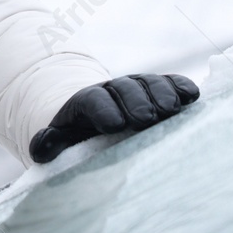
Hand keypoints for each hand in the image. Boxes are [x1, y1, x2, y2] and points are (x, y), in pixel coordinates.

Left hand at [29, 73, 198, 164]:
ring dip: (162, 93)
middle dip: (136, 102)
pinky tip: (193, 96)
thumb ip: (49, 143)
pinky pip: (171, 82)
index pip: (93, 100)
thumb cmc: (78, 135)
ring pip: (149, 83)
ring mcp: (136, 86)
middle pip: (124, 88)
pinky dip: (181, 86)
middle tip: (148, 118)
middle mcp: (112, 89)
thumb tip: (39, 150)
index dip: (103, 109)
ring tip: (173, 109)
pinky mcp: (158, 89)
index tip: (115, 125)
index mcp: (85, 101)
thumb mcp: (59, 139)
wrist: (96, 117)